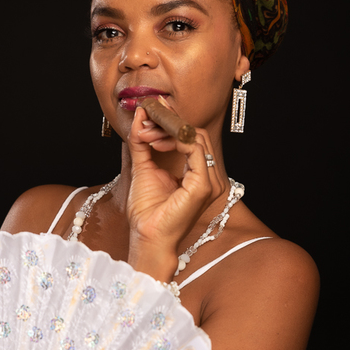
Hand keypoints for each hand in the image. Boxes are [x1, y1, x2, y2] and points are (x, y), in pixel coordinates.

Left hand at [126, 105, 223, 278]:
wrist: (147, 238)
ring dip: (168, 130)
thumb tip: (140, 114)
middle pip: (195, 133)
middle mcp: (208, 175)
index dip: (170, 120)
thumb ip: (142, 142)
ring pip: (195, 137)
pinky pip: (195, 150)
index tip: (150, 111)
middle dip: (169, 122)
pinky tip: (157, 144)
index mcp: (197, 172)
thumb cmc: (147, 212)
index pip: (190, 136)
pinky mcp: (203, 186)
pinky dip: (175, 141)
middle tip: (146, 121)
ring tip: (147, 135)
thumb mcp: (142, 167)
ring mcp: (209, 180)